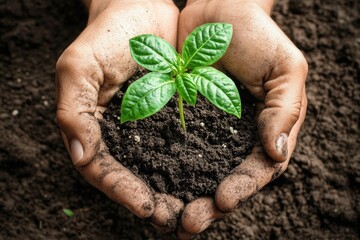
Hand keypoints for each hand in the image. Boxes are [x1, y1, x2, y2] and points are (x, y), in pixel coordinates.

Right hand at [56, 0, 182, 230]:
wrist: (142, 8)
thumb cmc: (106, 34)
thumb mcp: (79, 65)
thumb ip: (73, 109)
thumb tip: (79, 156)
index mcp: (93, 127)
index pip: (101, 169)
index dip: (121, 191)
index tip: (147, 207)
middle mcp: (120, 133)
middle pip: (132, 176)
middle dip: (152, 200)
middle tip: (176, 220)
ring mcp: (147, 125)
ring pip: (159, 166)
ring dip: (175, 190)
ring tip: (195, 210)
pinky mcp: (172, 115)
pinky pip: (182, 144)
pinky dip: (193, 164)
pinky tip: (209, 178)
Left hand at [176, 0, 307, 237]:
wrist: (219, 11)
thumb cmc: (258, 35)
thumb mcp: (284, 68)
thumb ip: (284, 110)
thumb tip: (277, 155)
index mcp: (265, 131)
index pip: (257, 169)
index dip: (242, 188)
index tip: (222, 200)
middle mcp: (234, 137)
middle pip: (223, 179)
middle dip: (207, 205)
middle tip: (188, 224)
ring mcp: (206, 131)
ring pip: (194, 171)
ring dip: (182, 196)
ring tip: (167, 218)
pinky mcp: (180, 118)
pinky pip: (170, 147)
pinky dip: (162, 168)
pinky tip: (150, 184)